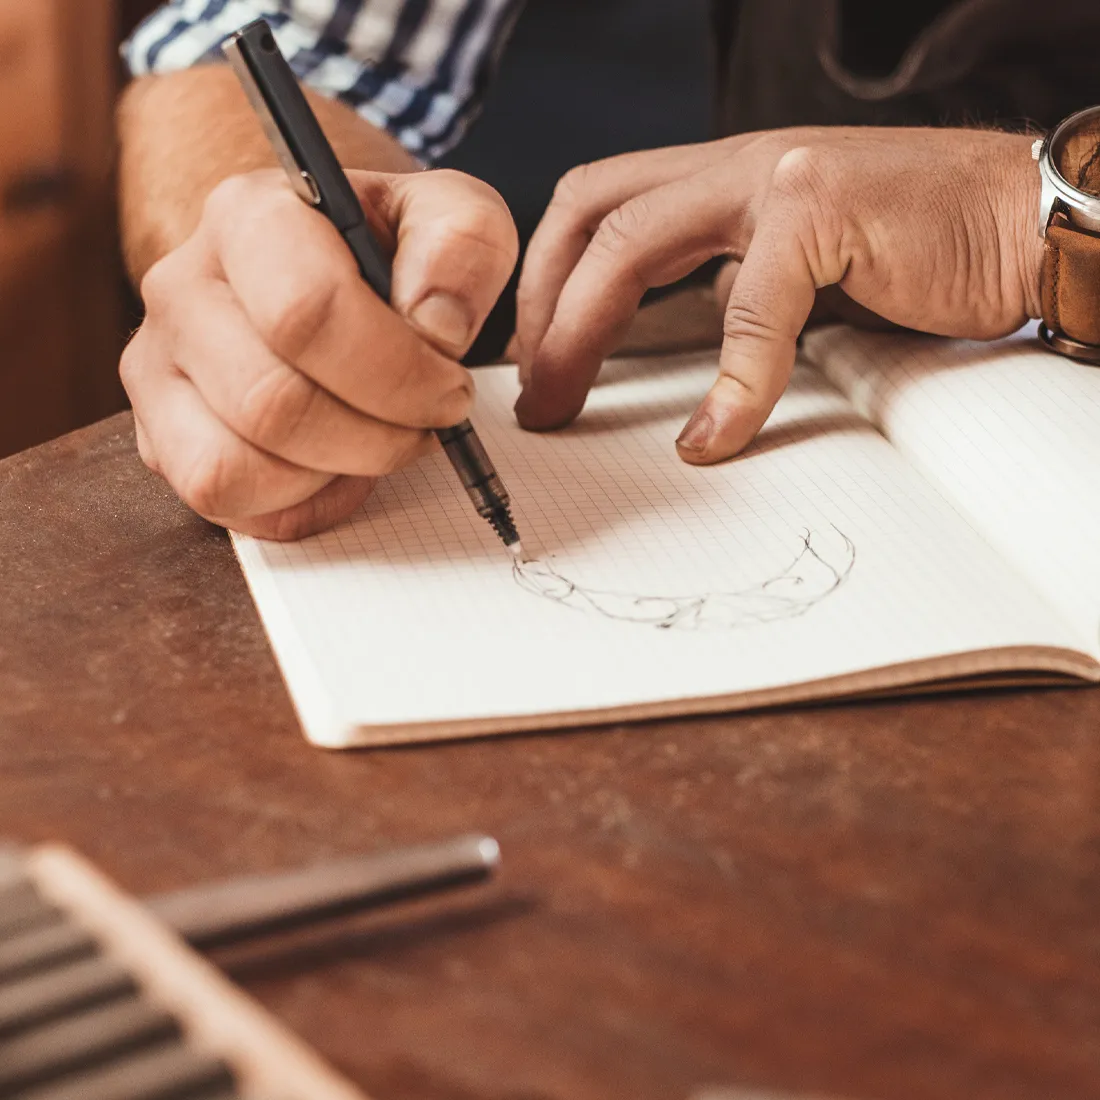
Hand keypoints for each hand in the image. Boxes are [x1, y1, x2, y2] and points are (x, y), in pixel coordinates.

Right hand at [122, 168, 516, 538]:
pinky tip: (335, 465)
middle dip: (377, 436)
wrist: (339, 278)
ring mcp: (157, 368)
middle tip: (427, 424)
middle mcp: (181, 288)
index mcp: (249, 216)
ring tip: (376, 438)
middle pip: (273, 404)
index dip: (396, 374)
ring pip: (236, 468)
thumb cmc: (395, 255)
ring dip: (335, 473)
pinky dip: (298, 502)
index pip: (307, 313)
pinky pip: (224, 502)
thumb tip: (434, 323)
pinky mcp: (160, 435)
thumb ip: (463, 245)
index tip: (449, 390)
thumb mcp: (454, 221)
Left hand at [513, 127, 1042, 462]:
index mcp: (722, 176)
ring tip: (562, 404)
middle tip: (528, 390)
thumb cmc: (919, 249)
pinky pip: (750, 311)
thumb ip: (741, 283)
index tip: (534, 356)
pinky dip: (726, 386)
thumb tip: (699, 323)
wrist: (1021, 224)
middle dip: (541, 305)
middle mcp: (736, 164)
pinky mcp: (825, 213)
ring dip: (581, 333)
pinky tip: (712, 437)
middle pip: (588, 210)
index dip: (549, 280)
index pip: (596, 205)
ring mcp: (776, 178)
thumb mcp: (804, 265)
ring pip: (632, 243)